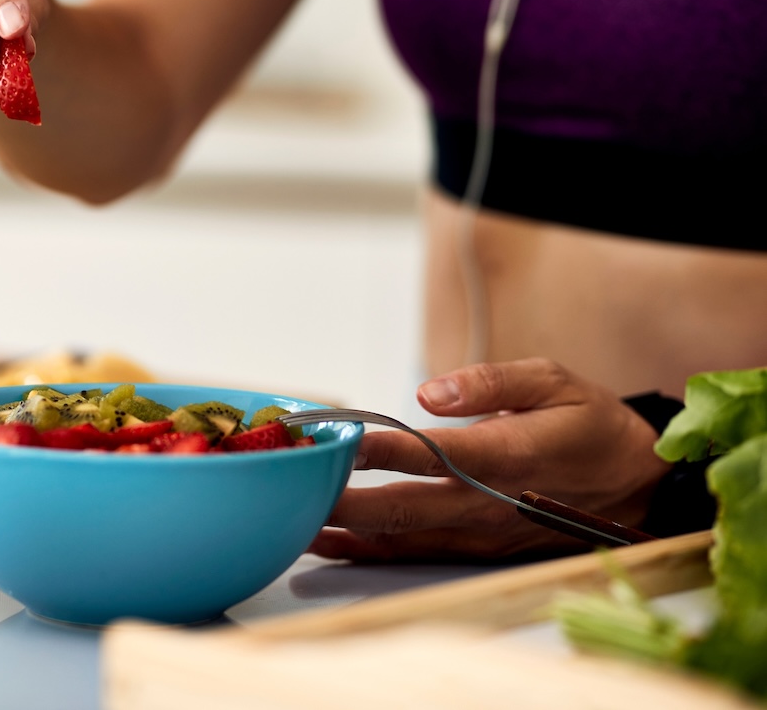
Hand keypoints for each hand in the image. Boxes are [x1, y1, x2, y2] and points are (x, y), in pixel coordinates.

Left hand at [310, 358, 670, 561]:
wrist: (639, 486)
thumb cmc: (591, 424)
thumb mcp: (553, 380)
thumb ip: (490, 381)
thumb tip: (428, 391)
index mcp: (510, 455)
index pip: (437, 453)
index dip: (386, 449)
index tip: (341, 438)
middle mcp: (492, 502)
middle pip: (407, 507)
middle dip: (345, 500)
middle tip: (295, 486)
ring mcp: (484, 533)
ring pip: (405, 537)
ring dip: (348, 528)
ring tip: (292, 514)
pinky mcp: (479, 549)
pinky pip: (416, 552)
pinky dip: (370, 548)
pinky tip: (328, 540)